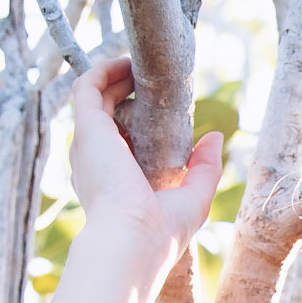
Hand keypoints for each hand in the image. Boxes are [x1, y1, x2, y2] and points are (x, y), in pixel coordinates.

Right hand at [69, 55, 223, 298]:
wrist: (132, 241)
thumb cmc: (160, 233)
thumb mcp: (193, 198)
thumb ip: (205, 169)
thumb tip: (214, 137)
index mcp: (117, 182)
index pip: (121, 142)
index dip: (136, 119)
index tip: (159, 104)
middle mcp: (97, 163)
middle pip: (106, 116)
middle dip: (123, 91)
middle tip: (148, 75)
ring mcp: (89, 146)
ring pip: (93, 97)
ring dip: (113, 76)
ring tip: (137, 62)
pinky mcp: (88, 129)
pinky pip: (87, 87)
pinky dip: (104, 70)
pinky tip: (126, 61)